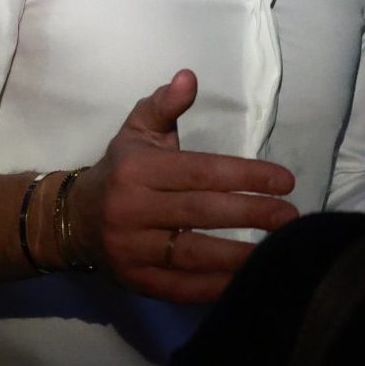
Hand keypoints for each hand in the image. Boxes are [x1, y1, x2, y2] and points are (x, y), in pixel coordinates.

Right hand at [71, 69, 298, 303]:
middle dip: (251, 213)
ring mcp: (132, 249)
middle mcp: (133, 209)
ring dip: (240, 255)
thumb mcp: (138, 129)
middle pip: (201, 213)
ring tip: (279, 250)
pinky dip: (216, 286)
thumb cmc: (122, 168)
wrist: (74, 219)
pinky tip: (248, 279)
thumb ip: (166, 104)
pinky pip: (181, 288)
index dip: (245, 176)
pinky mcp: (135, 281)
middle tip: (291, 216)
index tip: (285, 181)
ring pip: (194, 254)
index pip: (201, 172)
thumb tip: (189, 77)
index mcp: (138, 169)